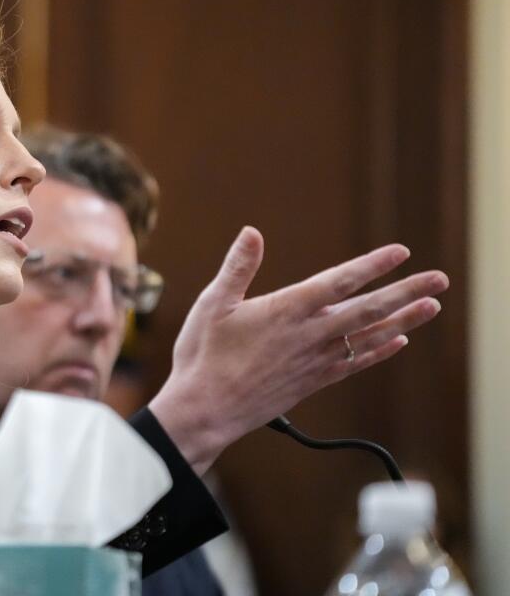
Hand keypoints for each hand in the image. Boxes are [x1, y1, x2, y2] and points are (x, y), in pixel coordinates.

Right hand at [148, 227, 447, 475]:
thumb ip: (238, 268)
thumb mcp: (212, 303)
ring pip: (368, 337)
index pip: (338, 282)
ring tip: (432, 307)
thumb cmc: (203, 355)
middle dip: (405, 292)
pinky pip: (354, 364)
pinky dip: (379, 352)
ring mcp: (314, 361)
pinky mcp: (312, 382)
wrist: (206, 410)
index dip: (371, 266)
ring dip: (404, 321)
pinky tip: (397, 342)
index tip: (400, 253)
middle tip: (439, 279)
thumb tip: (252, 233)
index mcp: (285, 310)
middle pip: (367, 310)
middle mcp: (308, 335)